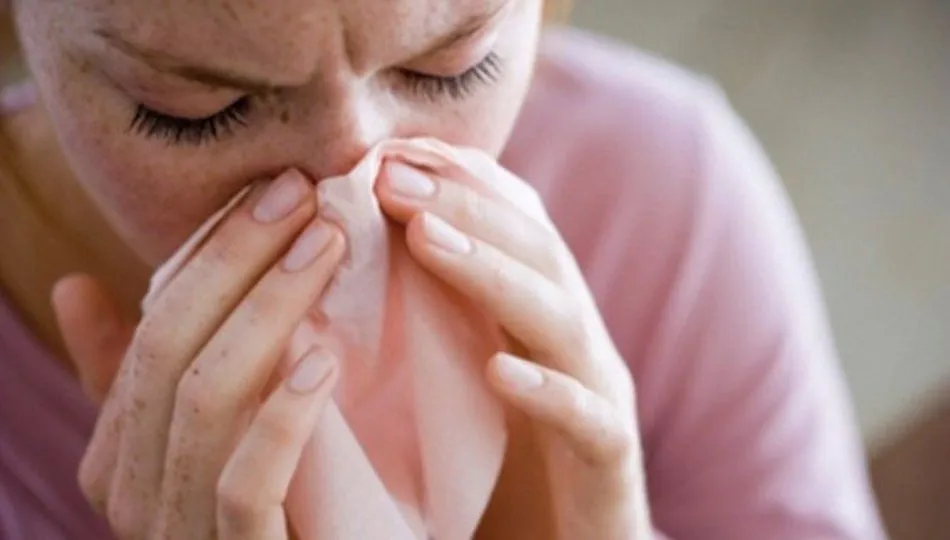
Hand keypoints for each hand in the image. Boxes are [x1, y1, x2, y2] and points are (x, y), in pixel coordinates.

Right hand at [52, 170, 345, 539]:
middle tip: (302, 195)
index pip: (153, 327)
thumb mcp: (190, 438)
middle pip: (172, 349)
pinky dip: (281, 417)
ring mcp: (180, 531)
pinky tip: (324, 357)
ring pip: (205, 401)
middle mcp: (133, 492)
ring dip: (268, 311)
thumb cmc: (256, 513)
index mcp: (117, 454)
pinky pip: (245, 485)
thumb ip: (135, 374)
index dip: (211, 252)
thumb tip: (72, 285)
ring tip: (324, 247)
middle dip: (237, 260)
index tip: (275, 188)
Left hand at [376, 147, 652, 539]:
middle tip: (389, 175)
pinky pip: (587, 421)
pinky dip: (545, 392)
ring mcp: (600, 398)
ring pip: (560, 321)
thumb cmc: (500, 464)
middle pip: (536, 253)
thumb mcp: (460, 375)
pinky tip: (497, 372)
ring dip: (494, 273)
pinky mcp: (609, 465)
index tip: (385, 152)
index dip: (457, 182)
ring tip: (425, 236)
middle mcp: (575, 343)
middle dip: (466, 206)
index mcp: (540, 314)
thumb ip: (432, 315)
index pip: (511, 225)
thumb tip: (352, 251)